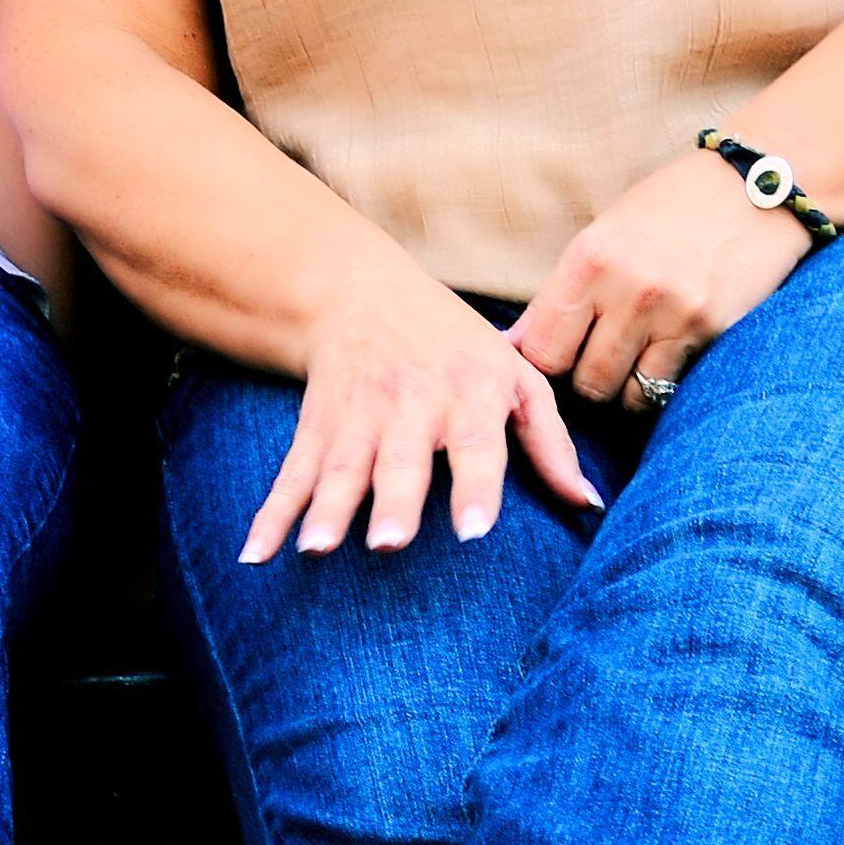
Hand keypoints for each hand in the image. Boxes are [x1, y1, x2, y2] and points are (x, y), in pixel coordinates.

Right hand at [243, 251, 599, 561]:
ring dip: (327, 509)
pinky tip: (255, 554)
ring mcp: (358, 412)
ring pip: (342, 465)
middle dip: (394, 500)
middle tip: (388, 545)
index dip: (475, 486)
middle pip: (401, 458)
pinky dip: (271, 514)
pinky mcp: (316, 423)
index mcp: (470, 390)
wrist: (361, 290)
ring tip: (315, 551)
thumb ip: (549, 442)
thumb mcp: (515, 376)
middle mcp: (412, 401)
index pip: (476, 443)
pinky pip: (293, 472)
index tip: (473, 533)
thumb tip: (588, 505)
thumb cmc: (456, 346)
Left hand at [513, 149, 811, 407]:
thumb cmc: (670, 208)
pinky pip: (671, 387)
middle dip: (586, 381)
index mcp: (588, 260)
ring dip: (626, 389)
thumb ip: (562, 294)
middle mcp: (627, 289)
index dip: (545, 364)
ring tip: (634, 361)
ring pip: (628, 394)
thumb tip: (515, 346)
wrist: (755, 184)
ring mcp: (673, 313)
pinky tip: (666, 359)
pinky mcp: (713, 330)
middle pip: (584, 381)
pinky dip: (662, 385)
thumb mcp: (604, 235)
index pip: (542, 349)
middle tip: (599, 363)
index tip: (558, 360)